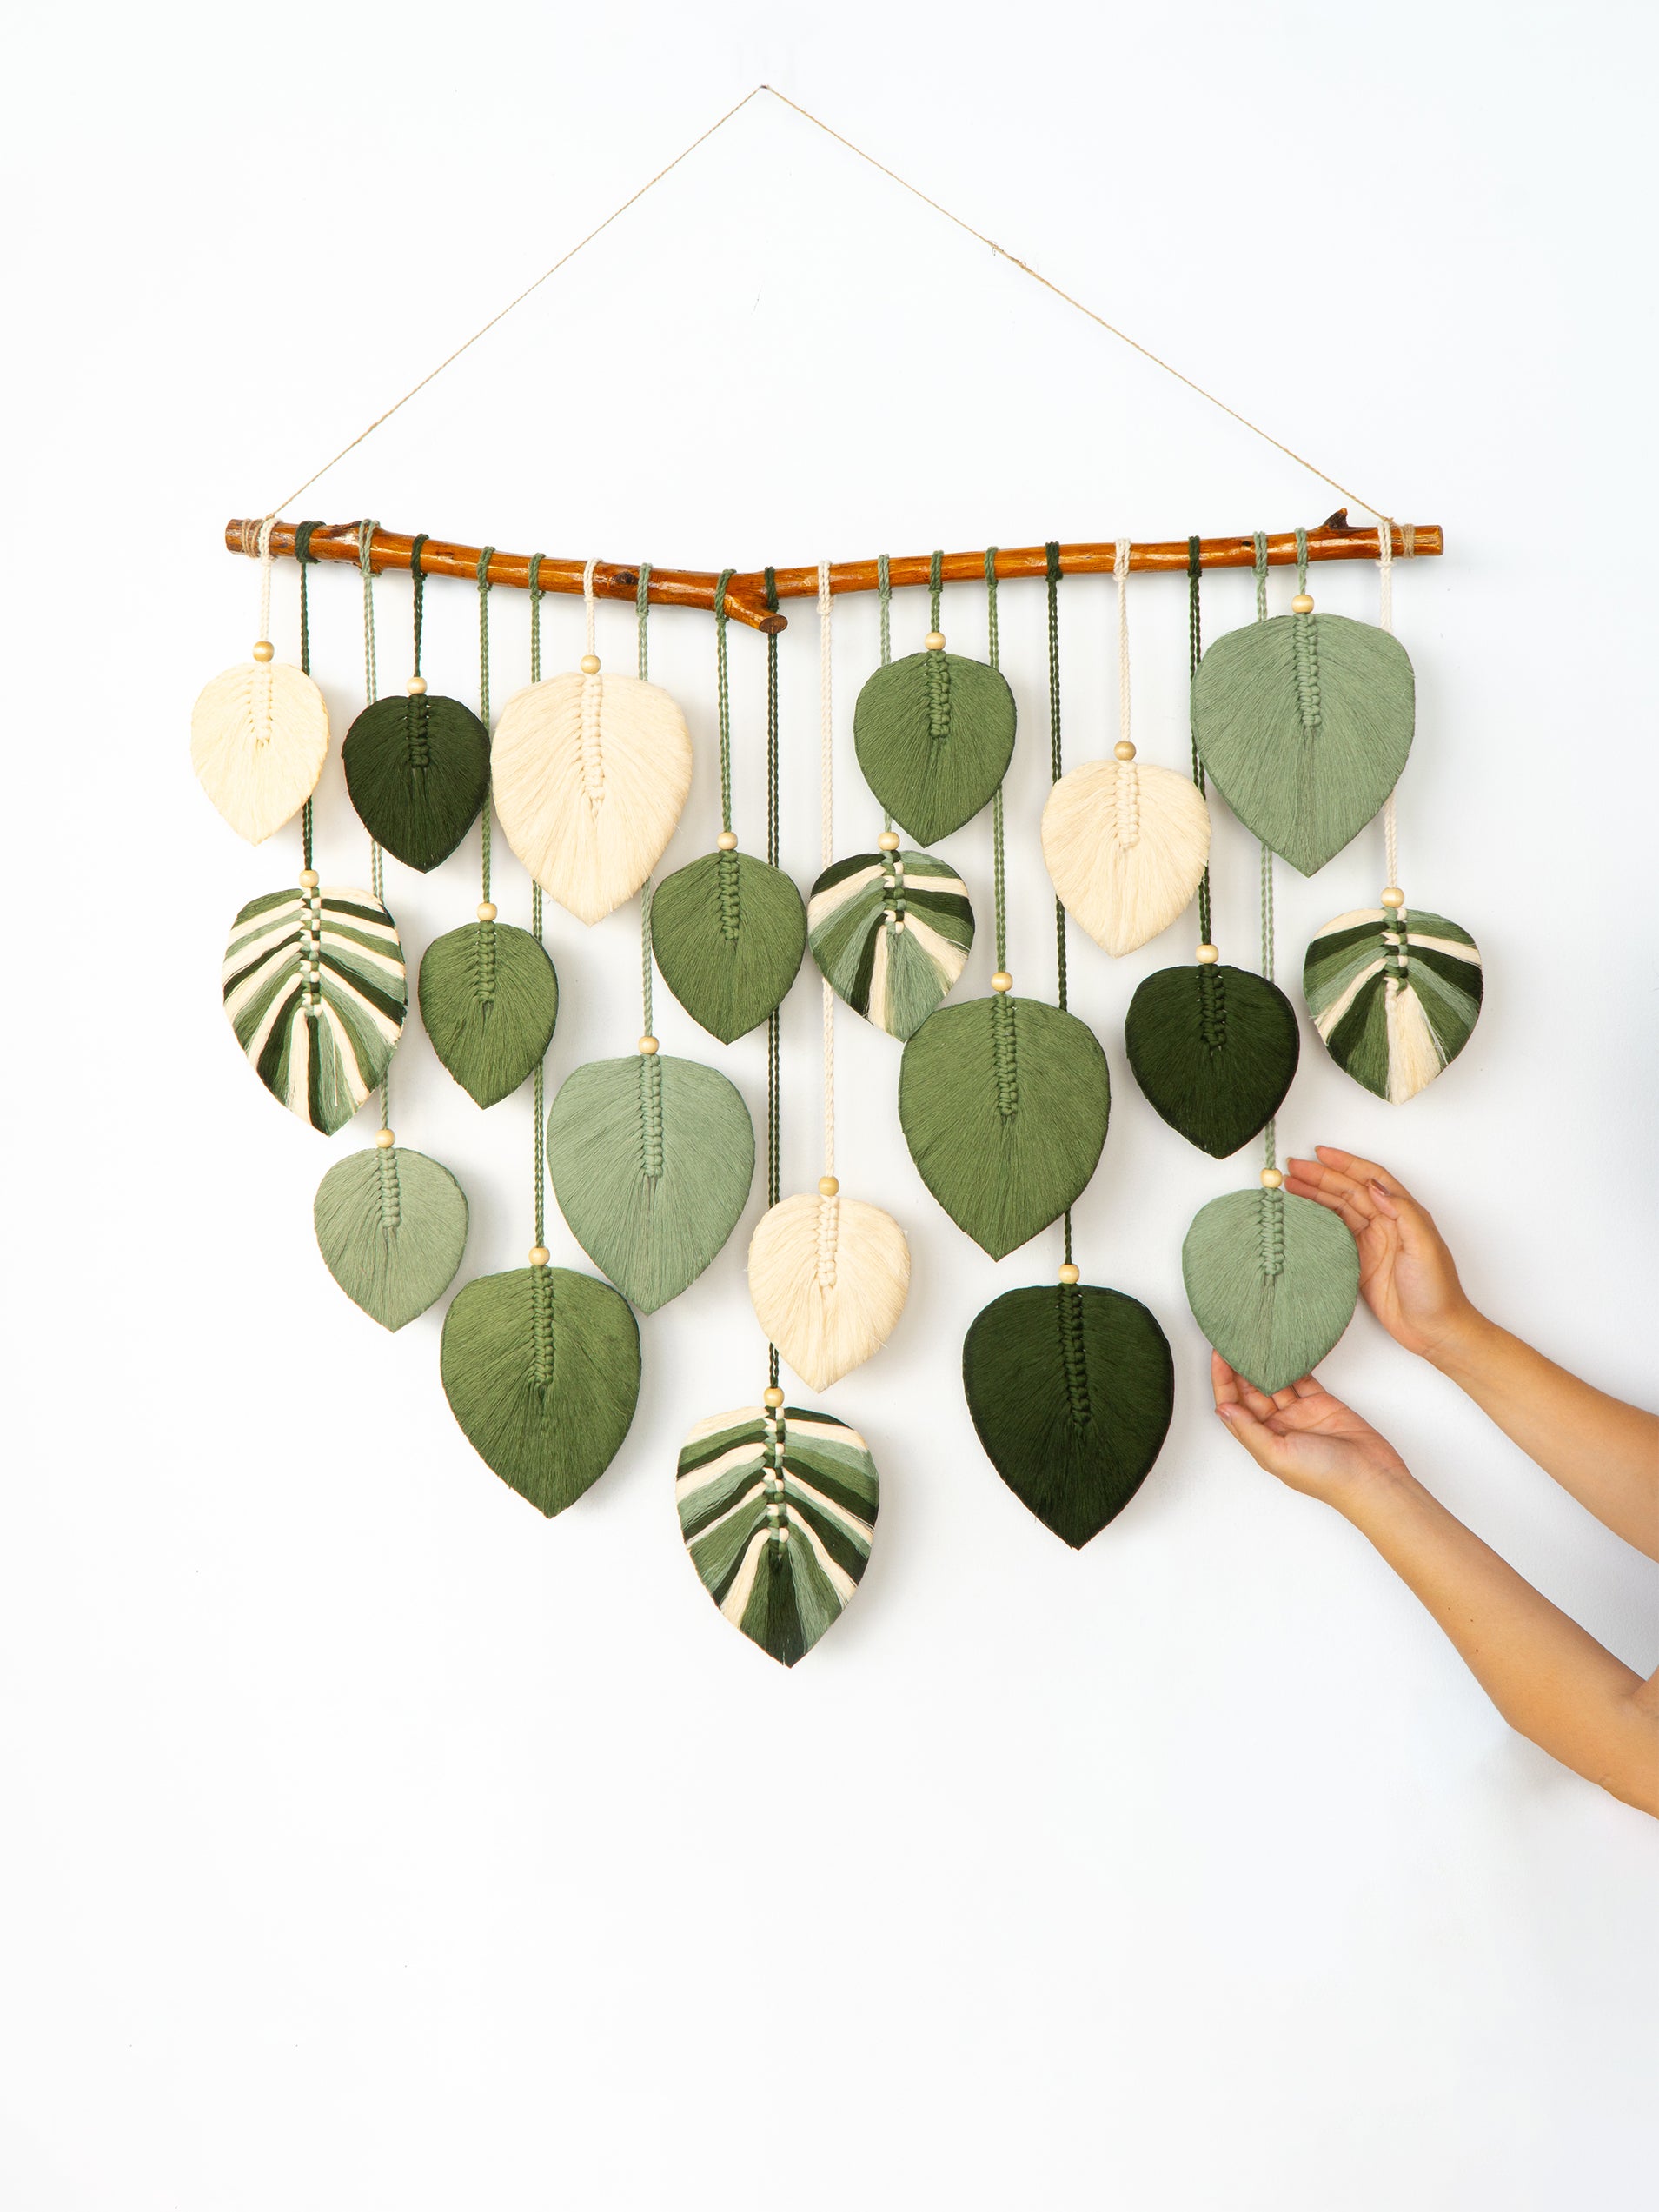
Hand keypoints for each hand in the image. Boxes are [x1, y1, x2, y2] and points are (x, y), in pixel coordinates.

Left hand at [1211, 1352, 1407, 1506]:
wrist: (1370, 1477)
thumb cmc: (1324, 1476)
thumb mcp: (1277, 1455)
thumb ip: (1249, 1431)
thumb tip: (1223, 1409)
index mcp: (1261, 1440)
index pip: (1233, 1406)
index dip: (1222, 1381)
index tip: (1218, 1355)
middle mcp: (1277, 1426)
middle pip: (1250, 1391)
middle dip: (1239, 1366)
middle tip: (1234, 1340)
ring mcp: (1299, 1413)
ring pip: (1275, 1381)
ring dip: (1264, 1362)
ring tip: (1254, 1339)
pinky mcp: (1320, 1403)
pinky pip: (1301, 1378)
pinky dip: (1292, 1363)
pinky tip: (1283, 1348)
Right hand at [1282, 1147, 1477, 1361]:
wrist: (1434, 1330)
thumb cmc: (1437, 1290)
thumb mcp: (1425, 1246)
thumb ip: (1402, 1212)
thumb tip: (1374, 1186)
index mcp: (1404, 1213)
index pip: (1370, 1178)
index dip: (1345, 1163)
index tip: (1320, 1154)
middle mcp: (1387, 1223)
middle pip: (1349, 1191)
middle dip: (1321, 1177)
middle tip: (1293, 1169)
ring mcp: (1372, 1242)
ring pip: (1339, 1210)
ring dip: (1315, 1196)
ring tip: (1290, 1186)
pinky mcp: (1359, 1262)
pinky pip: (1334, 1235)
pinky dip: (1317, 1222)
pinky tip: (1302, 1216)